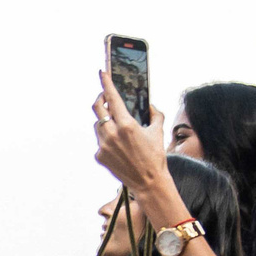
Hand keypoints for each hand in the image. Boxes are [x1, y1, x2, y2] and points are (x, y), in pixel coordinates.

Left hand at [92, 69, 169, 194]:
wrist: (148, 182)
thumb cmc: (155, 156)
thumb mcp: (158, 131)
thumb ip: (155, 114)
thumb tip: (150, 106)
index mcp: (126, 125)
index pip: (112, 98)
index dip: (106, 83)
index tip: (102, 73)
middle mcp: (111, 134)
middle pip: (97, 108)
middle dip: (100, 99)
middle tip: (105, 97)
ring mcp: (103, 145)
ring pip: (98, 125)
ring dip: (105, 121)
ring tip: (118, 127)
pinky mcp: (99, 156)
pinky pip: (100, 141)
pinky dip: (107, 139)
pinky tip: (119, 146)